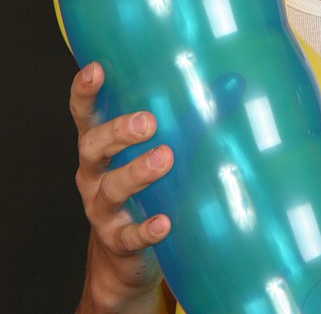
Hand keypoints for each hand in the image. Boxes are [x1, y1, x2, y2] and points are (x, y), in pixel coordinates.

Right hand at [71, 61, 174, 312]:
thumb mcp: (161, 146)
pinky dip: (145, 229)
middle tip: (147, 123)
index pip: (85, 113)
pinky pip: (128, 235)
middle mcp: (93, 173)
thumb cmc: (145, 183)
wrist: (125, 252)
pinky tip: (164, 222)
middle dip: (117, 132)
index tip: (96, 69)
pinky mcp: (117, 241)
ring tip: (164, 158)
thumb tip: (234, 83)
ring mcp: (101, 208)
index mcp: (100, 143)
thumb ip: (190, 118)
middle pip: (93, 147)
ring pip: (111, 189)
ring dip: (136, 172)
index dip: (85, 91)